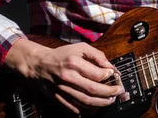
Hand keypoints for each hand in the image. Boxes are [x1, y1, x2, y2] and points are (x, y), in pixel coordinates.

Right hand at [4, 39, 123, 114]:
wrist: (39, 64)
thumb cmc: (62, 55)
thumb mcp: (80, 47)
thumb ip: (97, 55)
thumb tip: (110, 67)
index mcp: (74, 63)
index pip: (97, 74)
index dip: (108, 76)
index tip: (114, 75)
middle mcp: (68, 77)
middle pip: (92, 90)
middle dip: (109, 92)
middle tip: (118, 91)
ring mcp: (62, 90)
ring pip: (84, 101)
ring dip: (101, 103)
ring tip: (110, 100)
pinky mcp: (58, 98)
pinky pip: (74, 107)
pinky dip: (86, 110)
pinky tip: (95, 107)